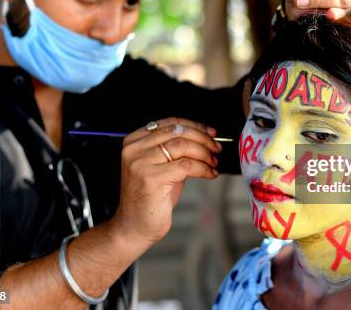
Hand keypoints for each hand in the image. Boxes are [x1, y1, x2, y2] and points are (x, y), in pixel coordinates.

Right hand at [111, 118, 221, 245]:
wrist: (134, 227)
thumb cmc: (151, 198)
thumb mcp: (161, 166)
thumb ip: (175, 150)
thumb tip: (205, 137)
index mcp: (134, 141)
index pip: (170, 123)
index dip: (195, 126)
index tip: (211, 133)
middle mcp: (134, 149)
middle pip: (177, 132)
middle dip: (203, 139)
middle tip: (217, 149)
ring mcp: (140, 162)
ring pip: (183, 146)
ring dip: (204, 153)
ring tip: (213, 163)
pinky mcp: (151, 177)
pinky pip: (186, 165)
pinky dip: (203, 168)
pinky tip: (210, 173)